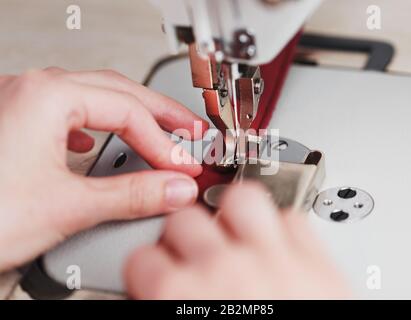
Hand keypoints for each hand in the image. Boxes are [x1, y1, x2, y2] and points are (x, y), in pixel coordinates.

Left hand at [0, 68, 207, 271]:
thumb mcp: (68, 206)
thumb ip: (132, 195)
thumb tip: (175, 188)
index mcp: (48, 97)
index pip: (128, 113)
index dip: (163, 143)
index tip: (183, 167)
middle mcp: (33, 90)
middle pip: (117, 91)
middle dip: (159, 113)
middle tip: (190, 131)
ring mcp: (21, 104)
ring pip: (93, 97)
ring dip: (130, 116)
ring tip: (158, 131)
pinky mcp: (15, 125)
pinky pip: (67, 113)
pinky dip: (94, 125)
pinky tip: (95, 141)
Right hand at [125, 183, 349, 298]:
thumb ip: (166, 307)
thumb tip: (155, 298)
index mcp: (181, 297)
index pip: (142, 259)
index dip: (148, 268)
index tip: (158, 273)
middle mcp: (223, 270)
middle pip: (185, 221)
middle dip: (184, 237)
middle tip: (195, 254)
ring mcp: (272, 259)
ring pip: (242, 200)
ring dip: (234, 214)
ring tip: (236, 233)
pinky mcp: (316, 262)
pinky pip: (293, 219)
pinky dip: (284, 228)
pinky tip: (279, 247)